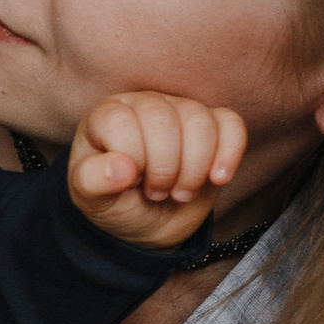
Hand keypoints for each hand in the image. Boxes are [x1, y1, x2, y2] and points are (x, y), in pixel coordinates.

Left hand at [65, 93, 245, 244]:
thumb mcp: (92, 199)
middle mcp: (143, 104)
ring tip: (181, 192)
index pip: (122, 122)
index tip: (132, 184)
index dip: (133, 160)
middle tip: (157, 193)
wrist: (148, 220)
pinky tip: (218, 179)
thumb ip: (92, 182)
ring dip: (194, 168)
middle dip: (164, 168)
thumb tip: (121, 169)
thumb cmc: (115, 201)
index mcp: (106, 116)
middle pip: (163, 120)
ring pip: (200, 122)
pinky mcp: (212, 124)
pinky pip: (231, 124)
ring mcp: (180, 109)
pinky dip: (229, 154)